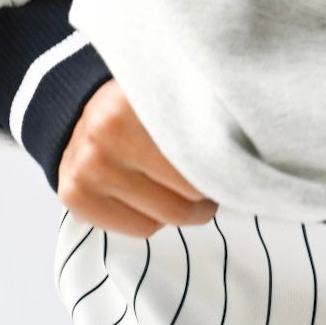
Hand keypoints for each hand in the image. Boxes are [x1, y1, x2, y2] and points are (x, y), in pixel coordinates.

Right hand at [56, 79, 219, 236]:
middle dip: (204, 193)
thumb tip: (250, 156)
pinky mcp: (75, 196)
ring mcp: (87, 167)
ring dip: (179, 207)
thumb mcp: (173, 94)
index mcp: (137, 99)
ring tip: (178, 186)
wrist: (80, 108)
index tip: (230, 166)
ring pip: (164, 217)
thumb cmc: (142, 106)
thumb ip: (203, 117)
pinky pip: (140, 230)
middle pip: (185, 194)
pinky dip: (152, 218)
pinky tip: (148, 194)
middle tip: (209, 181)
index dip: (222, 167)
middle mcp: (106, 133)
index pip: (201, 157)